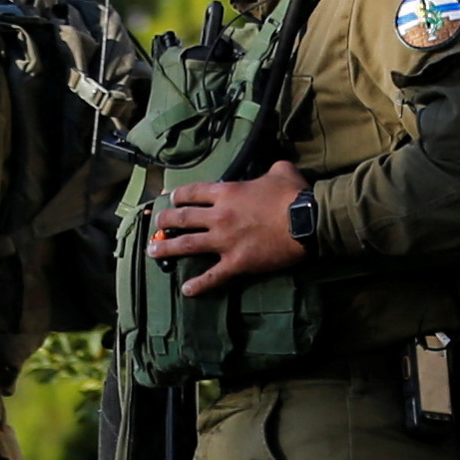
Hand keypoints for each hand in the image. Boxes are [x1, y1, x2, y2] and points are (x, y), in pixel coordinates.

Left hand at [153, 161, 312, 294]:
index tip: (171, 200)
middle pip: (182, 218)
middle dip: (165, 222)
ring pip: (187, 245)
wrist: (307, 221)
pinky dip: (198, 285)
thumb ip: (269, 169)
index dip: (179, 196)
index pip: (193, 192)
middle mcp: (219, 216)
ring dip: (167, 248)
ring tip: (152, 252)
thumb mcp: (281, 170)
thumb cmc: (294, 194)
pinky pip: (212, 276)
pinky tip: (186, 290)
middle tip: (156, 226)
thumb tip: (272, 168)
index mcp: (227, 192)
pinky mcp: (236, 263)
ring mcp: (224, 241)